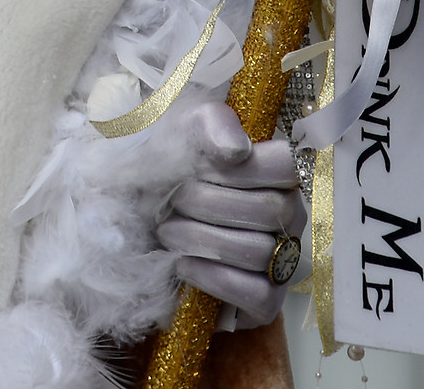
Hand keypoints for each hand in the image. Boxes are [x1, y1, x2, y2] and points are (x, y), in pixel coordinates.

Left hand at [156, 100, 306, 329]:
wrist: (135, 220)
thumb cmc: (167, 171)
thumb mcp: (181, 132)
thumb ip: (210, 124)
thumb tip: (236, 149)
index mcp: (275, 171)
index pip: (286, 166)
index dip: (241, 168)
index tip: (200, 167)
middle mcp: (288, 214)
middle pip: (268, 210)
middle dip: (207, 204)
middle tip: (172, 201)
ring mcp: (281, 258)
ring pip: (260, 251)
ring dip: (202, 240)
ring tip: (168, 231)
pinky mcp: (266, 299)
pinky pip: (258, 294)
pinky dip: (215, 277)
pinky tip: (183, 264)